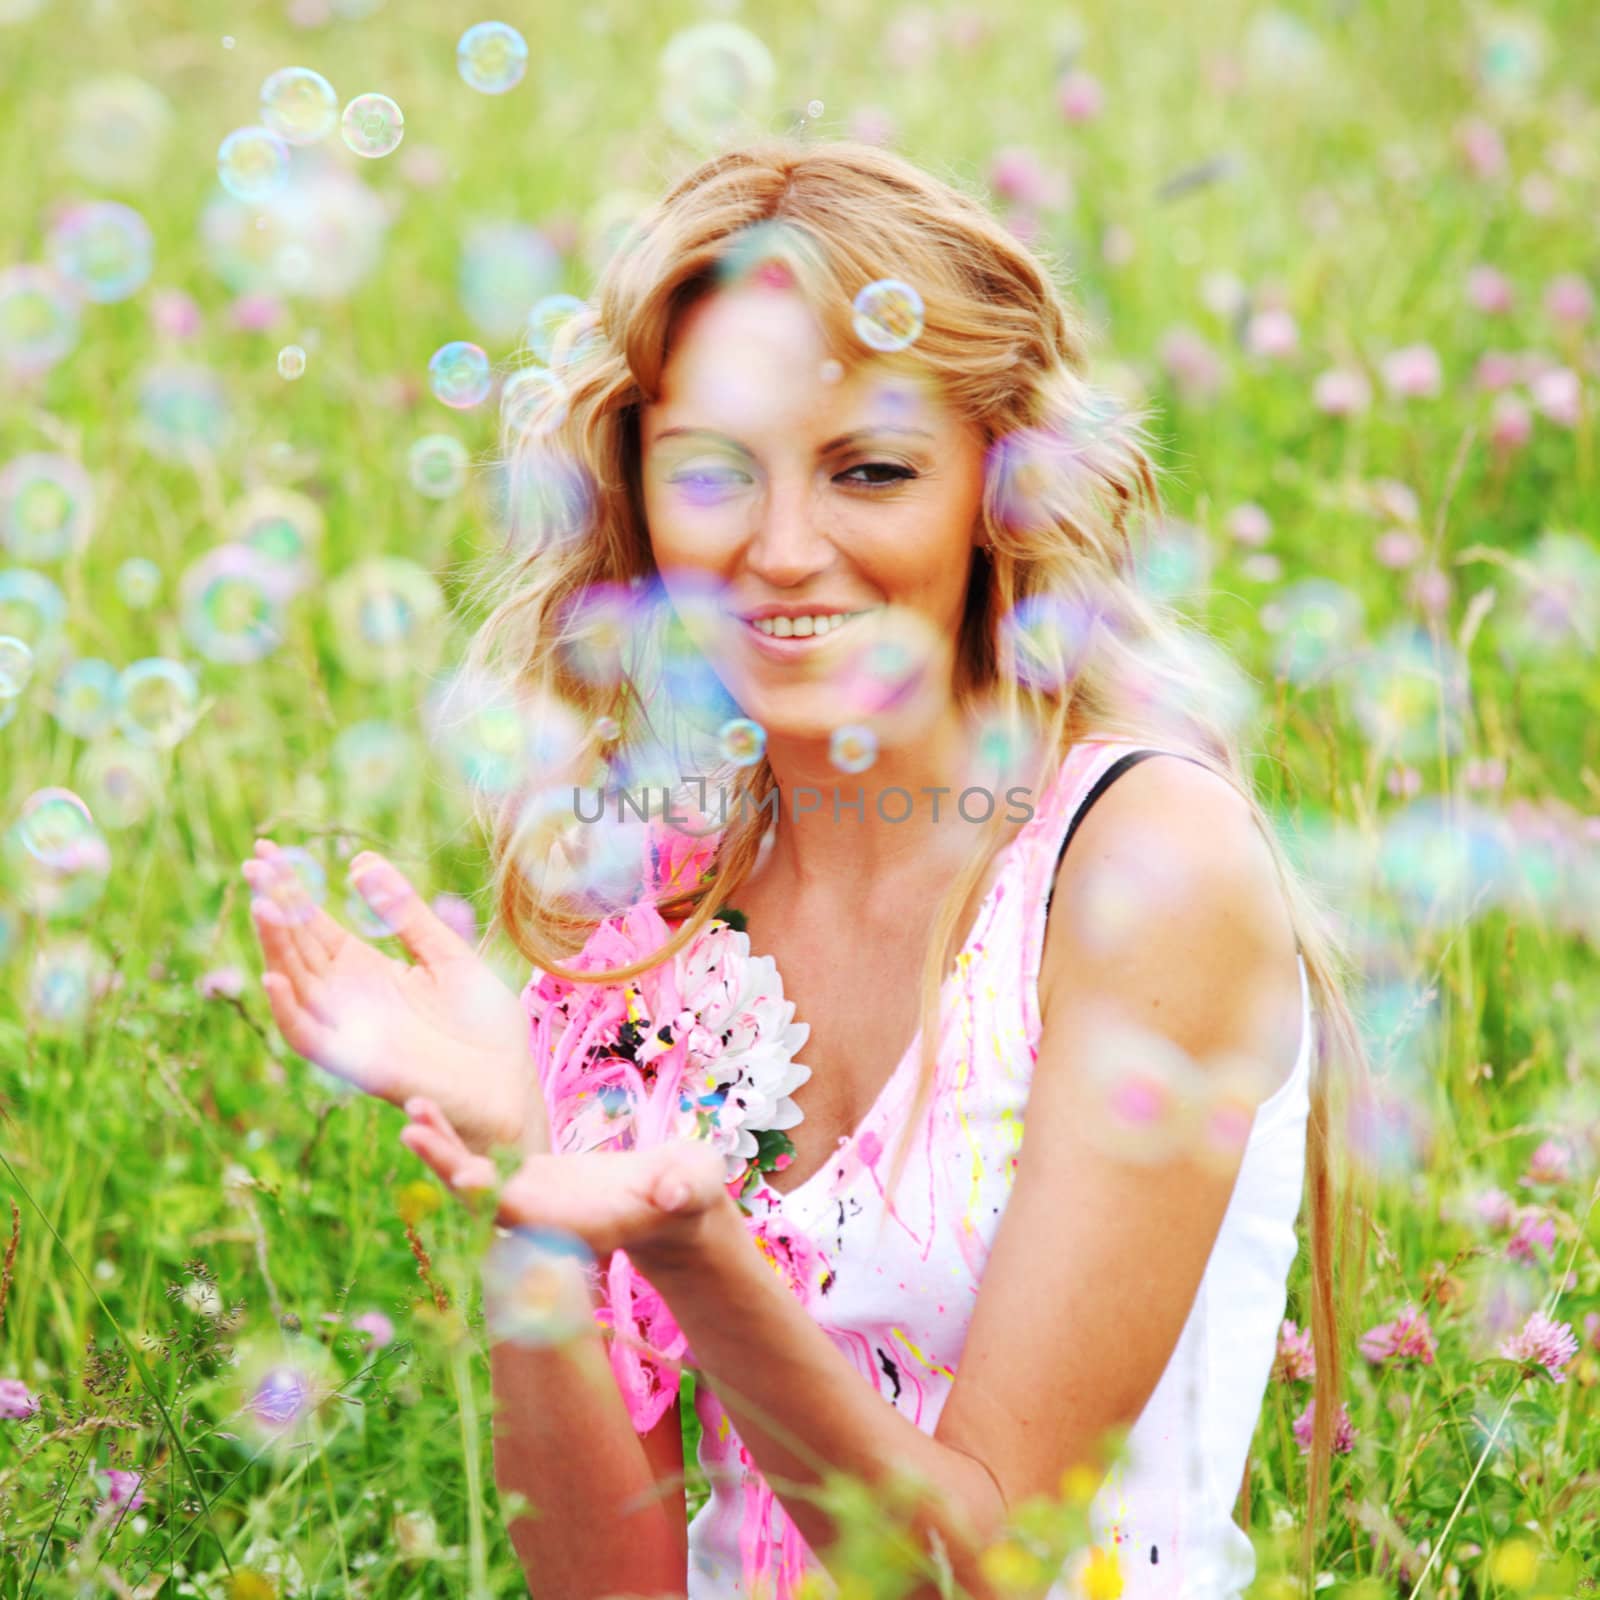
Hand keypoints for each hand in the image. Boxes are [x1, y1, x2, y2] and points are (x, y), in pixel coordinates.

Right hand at [244, 839, 545, 1156]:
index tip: (264, 847)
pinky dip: (290, 1010)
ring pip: (297, 985)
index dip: (291, 888)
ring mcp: (350, 1030)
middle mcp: (349, 999)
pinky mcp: (358, 1063)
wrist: (511, 1088)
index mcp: (369, 971)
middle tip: (254, 862)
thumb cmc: (484, 1029)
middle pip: (299, 947)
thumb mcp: (447, 957)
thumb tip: (360, 862)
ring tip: (264, 905)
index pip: (316, 924)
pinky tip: (277, 977)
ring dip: (276, 948)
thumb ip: (406, 915)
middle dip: (275, 906)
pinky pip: (311, 1038)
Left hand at [398, 1096, 733, 1267]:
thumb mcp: (694, 1188)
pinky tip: (426, 1109)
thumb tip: (673, 1193)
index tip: (466, 1179)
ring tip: (413, 1110)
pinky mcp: (528, 1181)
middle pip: (487, 1200)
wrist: (674, 1205)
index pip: (531, 1216)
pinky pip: (479, 1162)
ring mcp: (531, 1202)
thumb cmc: (690, 1194)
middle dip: (451, 1166)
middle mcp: (545, 1220)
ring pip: (474, 1180)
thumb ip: (685, 1190)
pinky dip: (453, 1138)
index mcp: (581, 1224)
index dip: (498, 1199)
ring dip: (442, 1148)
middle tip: (413, 1132)